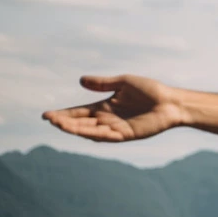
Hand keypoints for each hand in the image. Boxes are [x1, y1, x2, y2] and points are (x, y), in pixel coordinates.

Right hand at [42, 75, 184, 141]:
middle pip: (81, 123)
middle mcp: (107, 119)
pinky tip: (83, 132)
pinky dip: (95, 134)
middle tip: (50, 120)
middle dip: (65, 122)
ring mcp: (116, 128)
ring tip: (60, 125)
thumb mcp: (123, 83)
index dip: (64, 114)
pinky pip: (107, 136)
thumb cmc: (150, 90)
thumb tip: (81, 80)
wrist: (171, 101)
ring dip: (75, 129)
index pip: (79, 112)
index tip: (47, 115)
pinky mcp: (126, 135)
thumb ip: (103, 83)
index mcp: (105, 107)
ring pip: (91, 131)